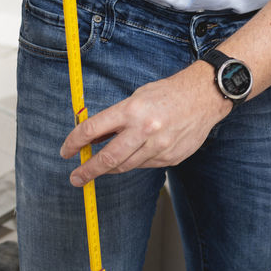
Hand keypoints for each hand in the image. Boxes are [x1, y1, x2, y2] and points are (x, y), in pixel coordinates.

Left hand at [60, 63, 231, 183]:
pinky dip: (136, 161)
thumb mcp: (137, 97)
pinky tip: (137, 152)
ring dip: (110, 168)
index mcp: (132, 110)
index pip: (93, 130)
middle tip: (76, 177)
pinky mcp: (171, 158)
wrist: (204, 96)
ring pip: (126, 166)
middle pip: (107, 158)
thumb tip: (93, 139)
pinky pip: (145, 165)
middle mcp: (145, 130)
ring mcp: (159, 147)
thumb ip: (116, 119)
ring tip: (101, 167)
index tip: (66, 151)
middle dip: (87, 171)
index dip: (74, 142)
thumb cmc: (168, 93)